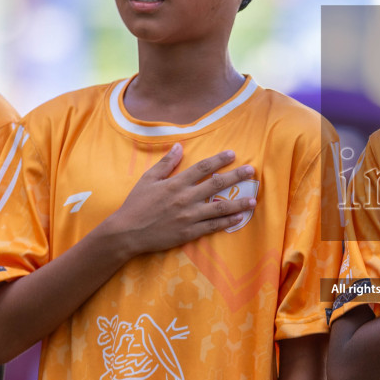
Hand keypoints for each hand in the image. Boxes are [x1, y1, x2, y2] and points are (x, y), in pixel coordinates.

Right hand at [98, 146, 255, 258]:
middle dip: (236, 176)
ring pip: (219, 207)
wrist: (126, 233)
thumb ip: (165, 163)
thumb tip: (178, 146)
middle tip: (251, 171)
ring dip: (238, 203)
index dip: (219, 160)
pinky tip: (238, 218)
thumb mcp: (147, 179)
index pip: (202, 168)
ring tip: (253, 200)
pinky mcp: (188, 233)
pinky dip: (226, 222)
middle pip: (216, 185)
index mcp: (175, 183)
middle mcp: (185, 198)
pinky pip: (212, 226)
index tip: (233, 154)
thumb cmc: (136, 204)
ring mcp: (188, 217)